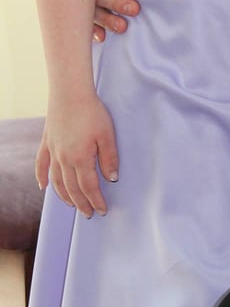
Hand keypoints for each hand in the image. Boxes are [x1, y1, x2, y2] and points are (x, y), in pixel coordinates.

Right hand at [36, 93, 118, 216]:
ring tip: (72, 205)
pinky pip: (41, 165)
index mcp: (80, 158)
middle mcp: (64, 159)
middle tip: (89, 213)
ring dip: (64, 196)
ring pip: (57, 181)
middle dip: (81, 203)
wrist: (70, 93)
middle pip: (72, 188)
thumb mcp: (107, 134)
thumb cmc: (92, 111)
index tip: (102, 210)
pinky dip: (41, 178)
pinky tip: (43, 187)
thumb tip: (112, 179)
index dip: (96, 200)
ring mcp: (53, 152)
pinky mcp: (47, 142)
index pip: (89, 187)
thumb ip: (109, 158)